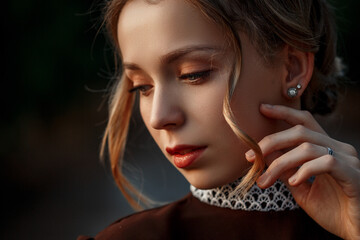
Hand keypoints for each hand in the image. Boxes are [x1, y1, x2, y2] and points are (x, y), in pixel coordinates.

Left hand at [245, 104, 359, 239]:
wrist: (356, 231)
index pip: (305, 121)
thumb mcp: (300, 187)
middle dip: (271, 141)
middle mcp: (339, 148)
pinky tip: (293, 182)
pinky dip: (304, 170)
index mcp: (327, 148)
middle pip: (300, 132)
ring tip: (265, 180)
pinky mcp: (353, 174)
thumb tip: (263, 154)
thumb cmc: (332, 210)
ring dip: (280, 163)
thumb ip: (284, 170)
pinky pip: (326, 162)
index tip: (262, 109)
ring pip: (308, 148)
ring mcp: (348, 160)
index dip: (283, 112)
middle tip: (250, 156)